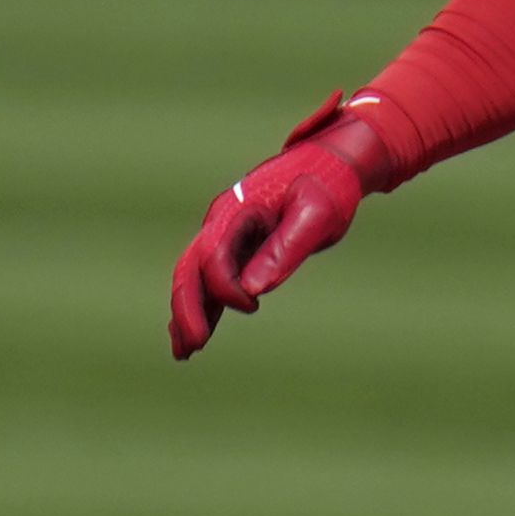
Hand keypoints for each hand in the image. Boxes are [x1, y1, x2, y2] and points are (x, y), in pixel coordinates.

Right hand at [169, 98, 386, 360]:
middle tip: (191, 347)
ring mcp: (226, 233)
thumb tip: (254, 289)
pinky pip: (210, 278)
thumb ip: (285, 249)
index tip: (253, 306)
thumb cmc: (327, 185)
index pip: (214, 255)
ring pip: (194, 276)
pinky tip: (196, 333)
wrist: (330, 163)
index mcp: (238, 209)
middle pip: (190, 268)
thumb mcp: (316, 215)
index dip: (225, 287)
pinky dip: (202, 304)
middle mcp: (223, 221)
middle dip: (186, 308)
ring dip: (187, 312)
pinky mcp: (237, 246)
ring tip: (184, 352)